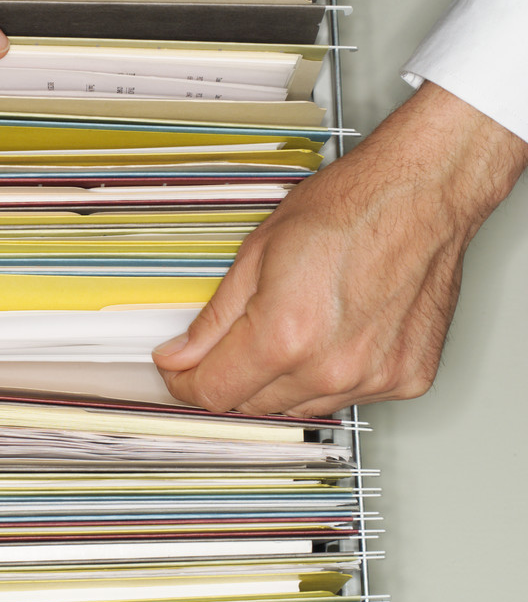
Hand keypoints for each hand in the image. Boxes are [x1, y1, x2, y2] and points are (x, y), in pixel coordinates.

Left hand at [152, 83, 527, 415]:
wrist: (422, 195)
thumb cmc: (349, 208)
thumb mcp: (256, 253)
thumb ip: (215, 318)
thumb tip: (182, 355)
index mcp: (285, 336)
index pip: (216, 393)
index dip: (186, 384)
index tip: (179, 374)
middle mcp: (331, 368)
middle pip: (254, 406)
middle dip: (231, 378)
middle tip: (228, 345)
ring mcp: (374, 379)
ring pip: (300, 405)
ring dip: (280, 380)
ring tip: (290, 327)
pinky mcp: (407, 380)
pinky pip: (348, 396)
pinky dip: (330, 376)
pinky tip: (332, 335)